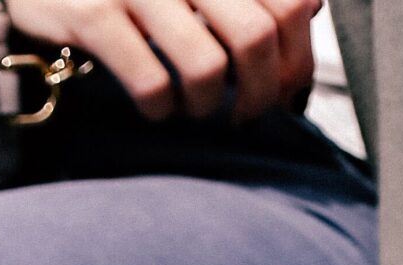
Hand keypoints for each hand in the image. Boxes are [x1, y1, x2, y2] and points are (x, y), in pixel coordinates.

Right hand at [7, 0, 318, 119]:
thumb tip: (308, 13)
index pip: (290, 4)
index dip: (299, 58)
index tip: (290, 94)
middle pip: (257, 38)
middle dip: (261, 93)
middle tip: (248, 115)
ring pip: (207, 67)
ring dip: (208, 106)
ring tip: (195, 108)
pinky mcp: (95, 15)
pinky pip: (149, 81)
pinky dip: (161, 108)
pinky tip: (157, 106)